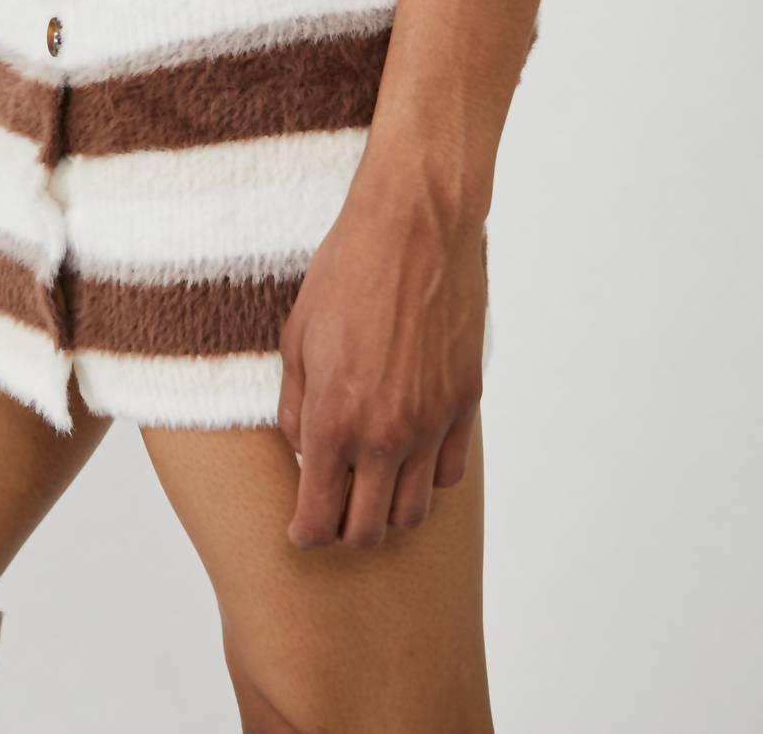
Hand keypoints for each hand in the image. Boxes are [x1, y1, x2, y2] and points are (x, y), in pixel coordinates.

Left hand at [277, 155, 487, 549]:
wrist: (415, 228)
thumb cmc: (347, 272)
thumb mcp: (297, 337)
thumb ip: (296, 407)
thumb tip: (304, 450)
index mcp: (335, 420)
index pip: (320, 517)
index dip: (306, 535)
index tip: (301, 532)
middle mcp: (386, 434)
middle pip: (369, 530)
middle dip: (345, 533)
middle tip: (333, 516)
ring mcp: (433, 422)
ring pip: (416, 511)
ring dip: (389, 513)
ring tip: (372, 492)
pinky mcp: (466, 402)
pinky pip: (450, 471)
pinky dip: (427, 478)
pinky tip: (409, 456)